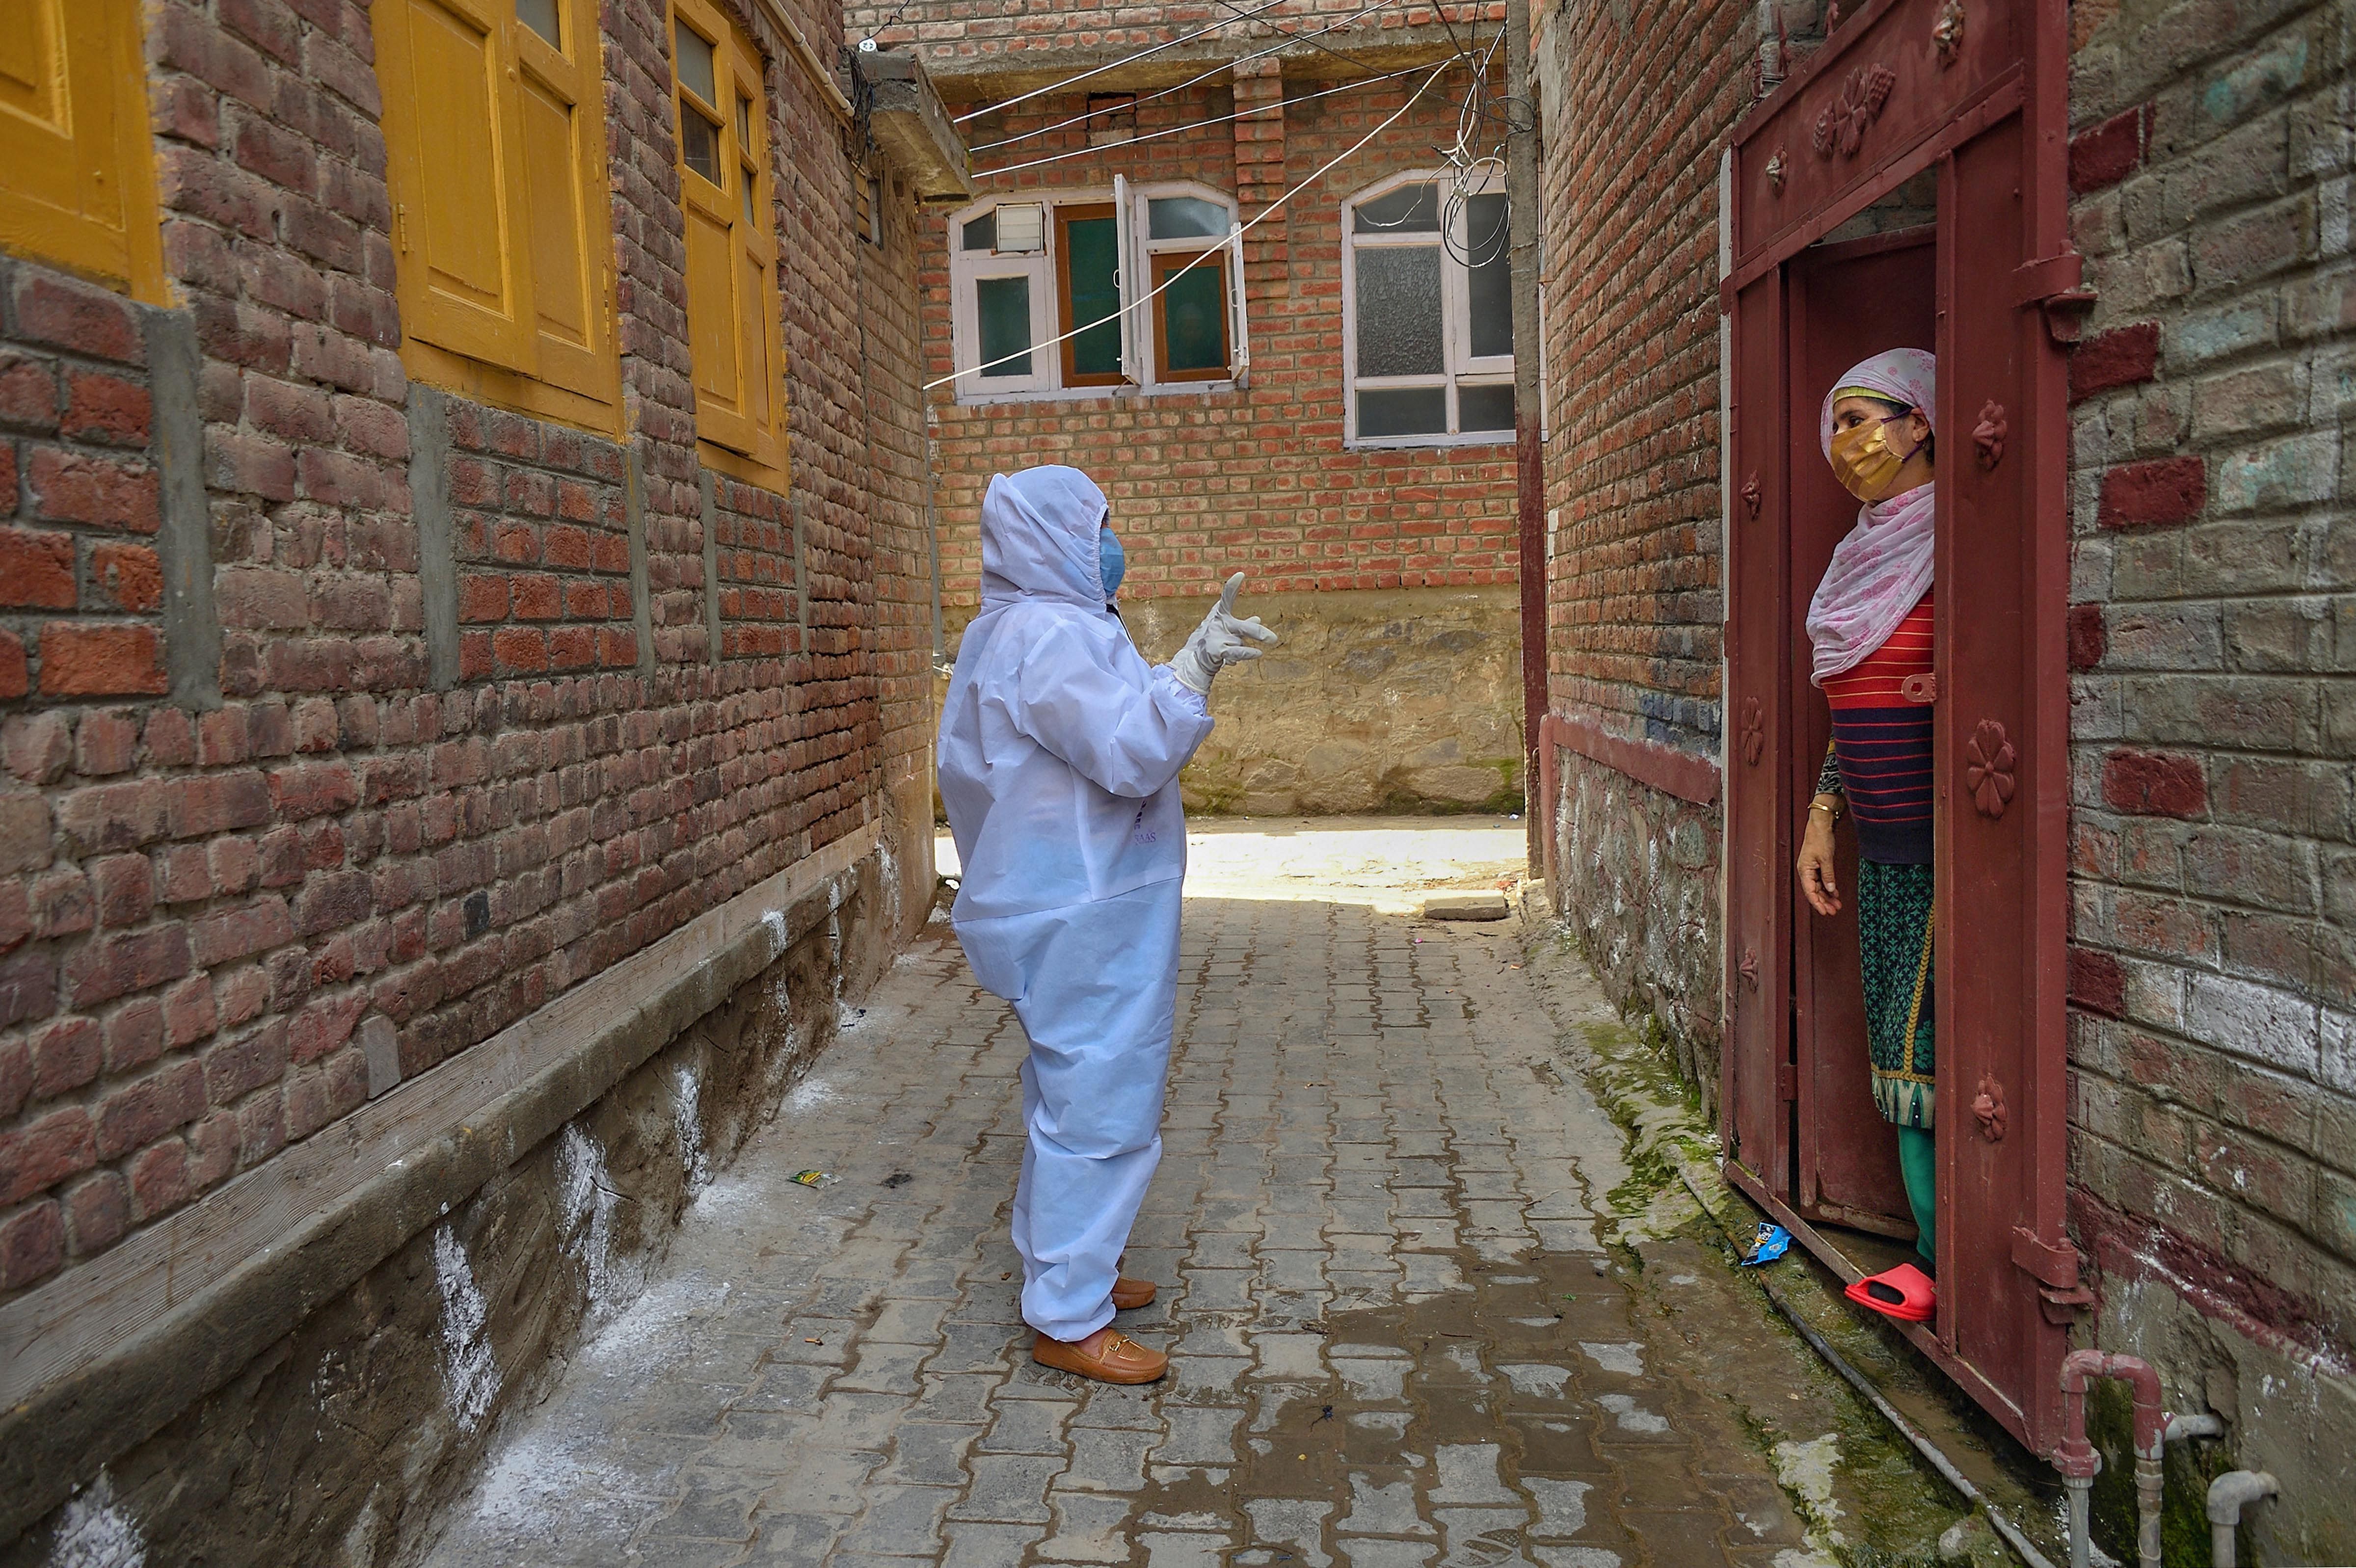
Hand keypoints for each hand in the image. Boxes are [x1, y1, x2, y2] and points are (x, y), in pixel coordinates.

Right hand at [1169, 572, 1277, 693]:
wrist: (1195, 661)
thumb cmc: (1213, 644)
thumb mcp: (1228, 632)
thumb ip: (1243, 625)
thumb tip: (1258, 618)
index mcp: (1220, 617)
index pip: (1226, 599)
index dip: (1232, 586)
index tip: (1241, 574)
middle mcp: (1217, 625)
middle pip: (1243, 627)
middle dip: (1257, 633)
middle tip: (1274, 639)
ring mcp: (1216, 637)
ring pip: (1240, 641)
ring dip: (1245, 649)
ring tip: (1257, 649)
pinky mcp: (1216, 651)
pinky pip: (1237, 652)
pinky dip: (1247, 653)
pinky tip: (1258, 653)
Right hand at [1797, 805, 1840, 916]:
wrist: (1820, 825)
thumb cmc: (1820, 839)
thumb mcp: (1826, 858)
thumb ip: (1828, 875)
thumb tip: (1831, 889)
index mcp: (1804, 870)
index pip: (1809, 892)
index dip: (1817, 903)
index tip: (1825, 912)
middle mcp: (1806, 872)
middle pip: (1814, 892)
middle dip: (1824, 902)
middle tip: (1834, 911)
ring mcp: (1811, 869)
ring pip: (1819, 888)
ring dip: (1827, 896)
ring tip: (1837, 905)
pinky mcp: (1817, 866)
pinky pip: (1822, 881)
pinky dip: (1829, 888)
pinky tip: (1836, 894)